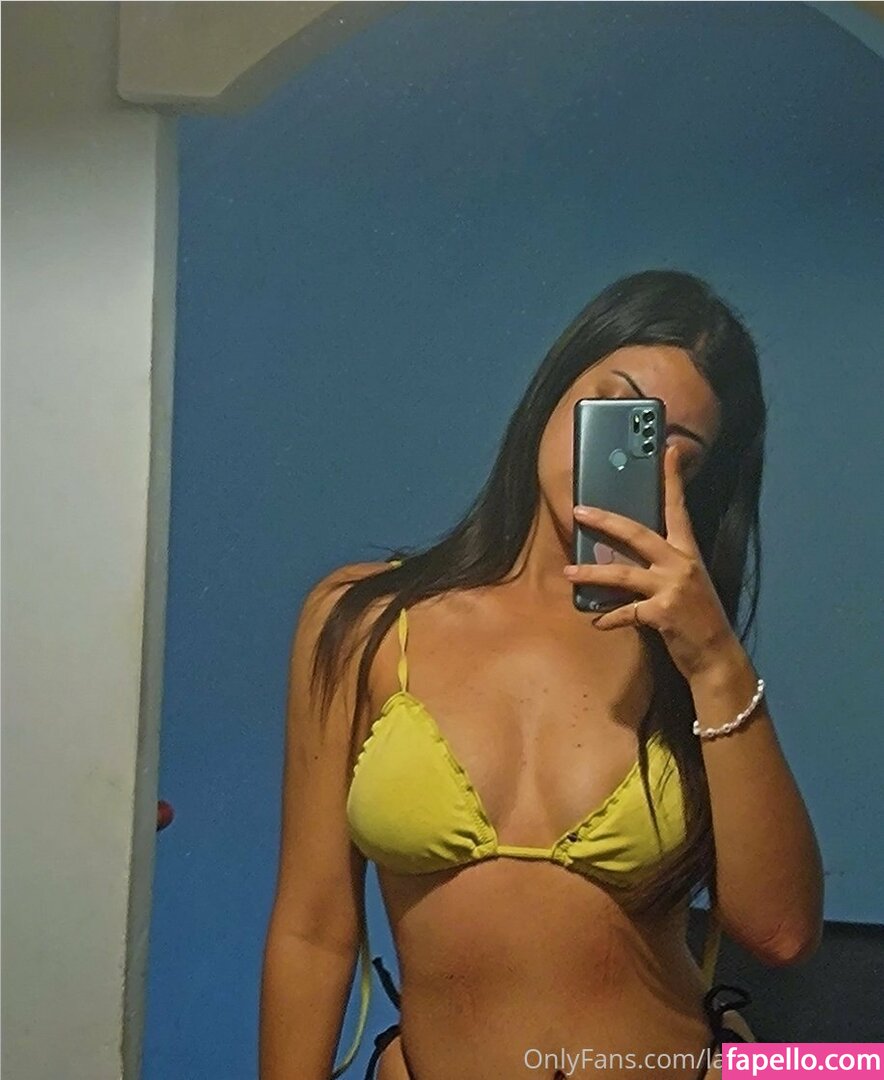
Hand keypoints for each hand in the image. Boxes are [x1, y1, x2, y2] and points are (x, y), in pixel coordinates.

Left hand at [564, 444, 739, 680]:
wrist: (717, 655)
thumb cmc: (696, 618)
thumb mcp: (684, 583)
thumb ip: (661, 566)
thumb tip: (623, 554)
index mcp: (687, 552)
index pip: (678, 508)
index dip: (671, 479)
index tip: (667, 450)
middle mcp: (681, 565)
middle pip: (637, 533)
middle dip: (605, 520)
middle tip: (579, 510)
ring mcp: (673, 588)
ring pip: (622, 574)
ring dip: (592, 573)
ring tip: (569, 573)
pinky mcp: (664, 614)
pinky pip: (626, 612)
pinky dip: (609, 618)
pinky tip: (596, 621)